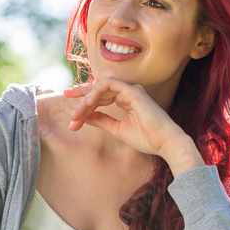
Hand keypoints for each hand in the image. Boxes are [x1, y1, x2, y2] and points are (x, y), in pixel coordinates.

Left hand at [64, 78, 203, 174]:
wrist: (164, 143)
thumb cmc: (146, 138)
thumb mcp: (117, 129)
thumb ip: (102, 121)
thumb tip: (85, 118)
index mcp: (126, 100)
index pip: (101, 96)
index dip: (85, 102)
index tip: (72, 114)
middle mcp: (128, 92)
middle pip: (98, 89)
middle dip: (81, 95)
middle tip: (65, 96)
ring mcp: (131, 90)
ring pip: (101, 87)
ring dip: (86, 99)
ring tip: (76, 113)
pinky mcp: (133, 91)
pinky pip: (109, 85)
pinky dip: (96, 93)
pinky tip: (87, 104)